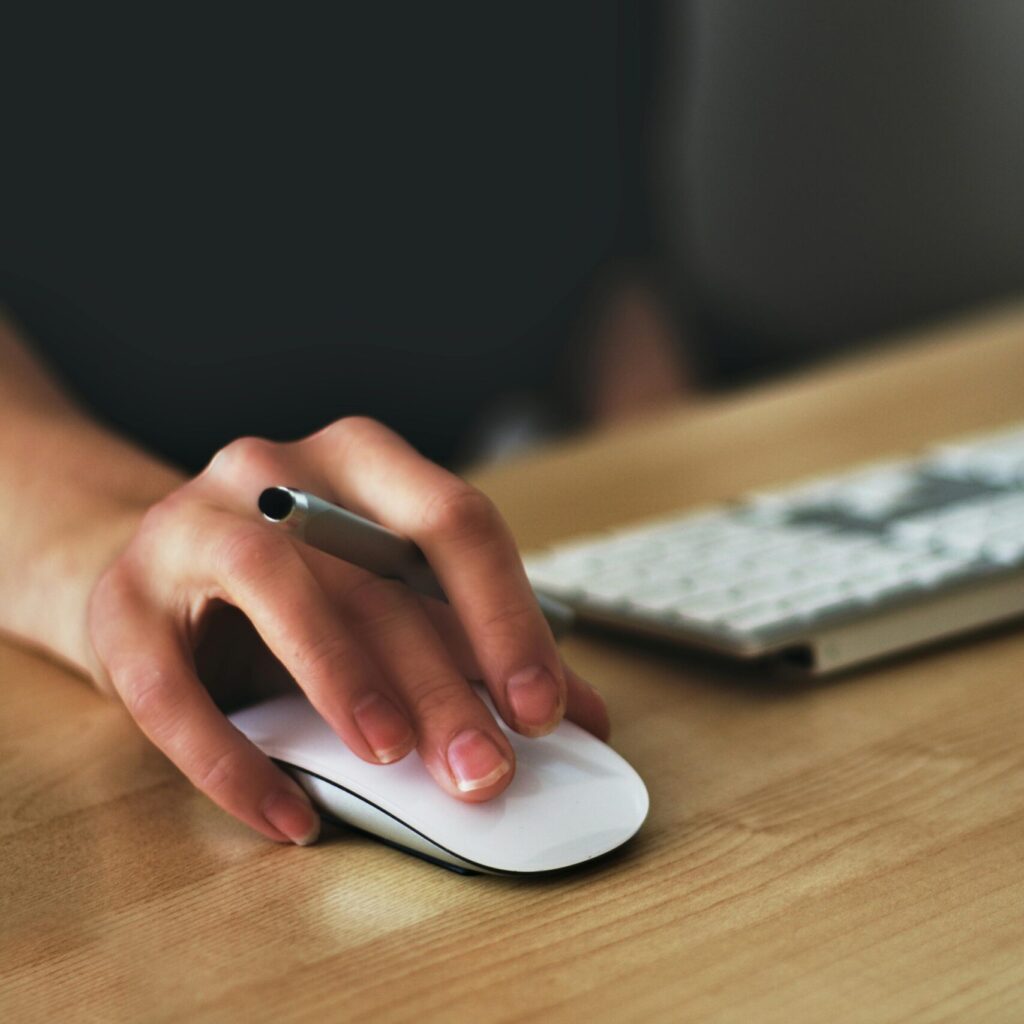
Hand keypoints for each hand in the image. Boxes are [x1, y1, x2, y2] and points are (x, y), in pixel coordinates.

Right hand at [87, 417, 608, 845]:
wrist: (158, 572)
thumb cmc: (297, 586)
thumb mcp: (389, 598)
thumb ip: (476, 646)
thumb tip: (582, 716)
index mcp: (361, 462)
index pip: (453, 521)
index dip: (506, 616)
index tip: (545, 709)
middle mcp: (274, 472)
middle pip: (373, 572)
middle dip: (441, 679)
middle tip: (486, 769)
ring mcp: (189, 526)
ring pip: (273, 587)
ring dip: (342, 678)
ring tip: (392, 759)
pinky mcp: (121, 604)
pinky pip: (171, 688)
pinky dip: (233, 760)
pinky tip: (289, 818)